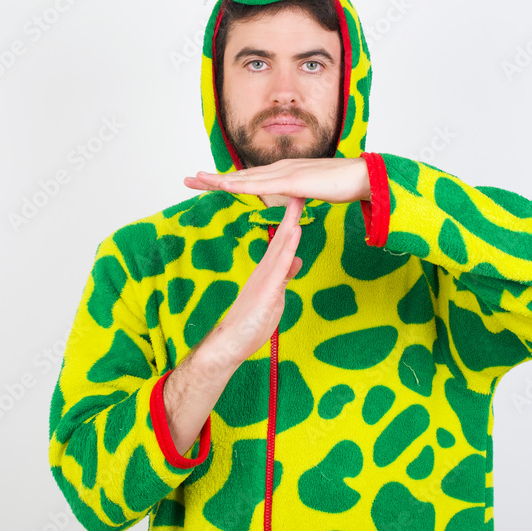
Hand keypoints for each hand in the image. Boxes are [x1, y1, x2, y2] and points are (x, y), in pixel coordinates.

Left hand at [183, 157, 370, 203]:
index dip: (225, 180)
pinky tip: (226, 186)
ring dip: (220, 179)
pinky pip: (262, 185)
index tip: (205, 183)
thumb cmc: (342, 185)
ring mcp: (285, 173)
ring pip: (246, 178)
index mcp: (283, 173)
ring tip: (197, 179)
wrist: (363, 177)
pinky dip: (241, 185)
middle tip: (187, 180)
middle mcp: (279, 169)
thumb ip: (299, 195)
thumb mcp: (313, 193)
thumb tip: (292, 200)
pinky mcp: (293, 181)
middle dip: (213, 178)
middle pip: (240, 175)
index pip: (248, 178)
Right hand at [208, 195, 304, 365]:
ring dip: (291, 223)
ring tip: (298, 201)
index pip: (282, 241)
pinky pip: (281, 266)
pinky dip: (289, 248)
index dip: (292, 221)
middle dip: (292, 213)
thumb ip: (285, 276)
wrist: (231, 342)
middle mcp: (266, 269)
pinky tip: (296, 234)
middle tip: (300, 189)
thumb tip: (297, 259)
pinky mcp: (267, 290)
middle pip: (281, 236)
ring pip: (281, 246)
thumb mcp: (276, 294)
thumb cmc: (252, 322)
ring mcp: (266, 278)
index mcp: (268, 270)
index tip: (300, 201)